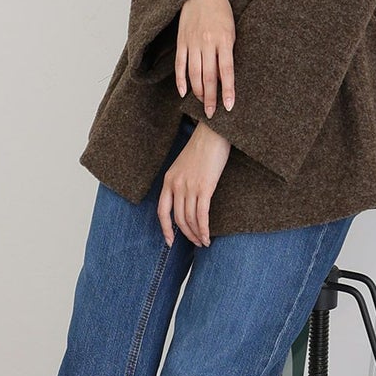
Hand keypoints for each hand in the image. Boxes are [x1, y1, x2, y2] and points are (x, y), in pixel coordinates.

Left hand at [158, 119, 231, 247]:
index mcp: (168, 180)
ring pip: (190, 219)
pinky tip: (207, 237)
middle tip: (195, 243)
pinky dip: (204, 229)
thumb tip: (186, 201)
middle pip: (178, 219)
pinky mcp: (204, 187)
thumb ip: (181, 182)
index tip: (170, 241)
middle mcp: (176, 185)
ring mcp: (189, 187)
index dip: (165, 229)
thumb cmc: (202, 148)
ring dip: (197, 234)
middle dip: (187, 235)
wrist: (213, 133)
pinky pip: (202, 215)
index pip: (162, 211)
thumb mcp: (183, 166)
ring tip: (204, 242)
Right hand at [176, 0, 235, 117]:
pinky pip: (180, 64)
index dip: (228, 90)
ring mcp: (192, 42)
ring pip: (194, 73)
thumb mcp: (233, 29)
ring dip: (198, 91)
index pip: (227, 71)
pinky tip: (184, 92)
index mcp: (224, 40)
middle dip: (211, 97)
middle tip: (212, 114)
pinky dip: (181, 79)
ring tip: (202, 104)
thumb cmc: (222, 12)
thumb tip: (228, 76)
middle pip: (209, 76)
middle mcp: (207, 43)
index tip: (229, 106)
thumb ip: (230, 51)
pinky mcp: (182, 41)